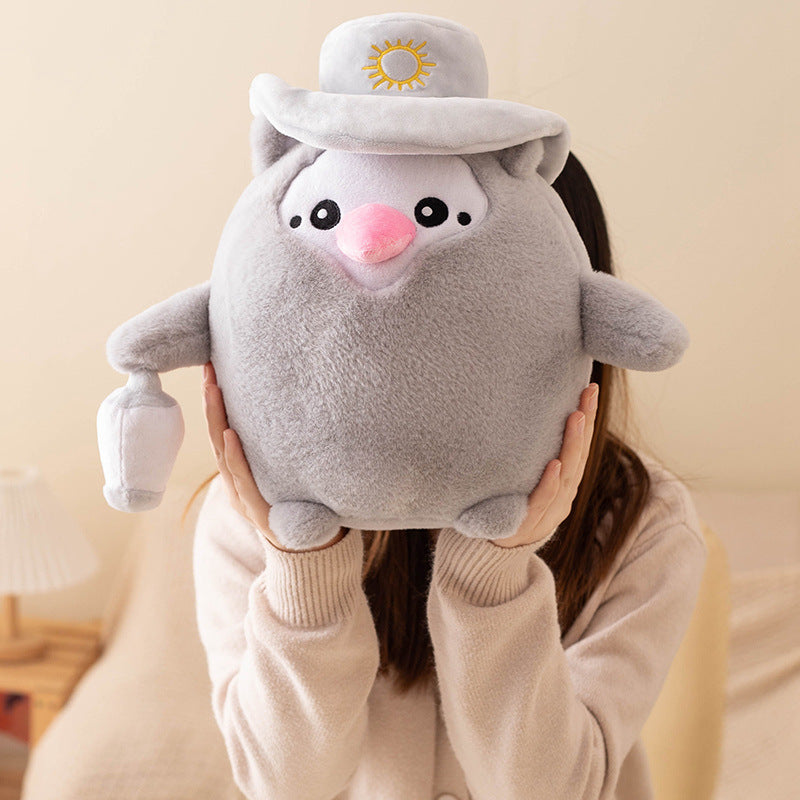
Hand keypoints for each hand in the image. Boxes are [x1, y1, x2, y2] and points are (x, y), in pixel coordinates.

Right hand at [201, 361, 345, 552]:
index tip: (213, 369)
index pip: (222, 431)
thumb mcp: (283, 477)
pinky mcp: (257, 511)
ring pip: (223, 453)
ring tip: (213, 388)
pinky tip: (230, 433)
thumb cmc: (296, 510)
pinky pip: (243, 479)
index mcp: (239, 474)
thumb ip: (278, 455)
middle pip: (217, 436)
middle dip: (212, 402)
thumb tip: (290, 415)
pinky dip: (234, 456)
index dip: (215, 403)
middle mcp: (235, 484)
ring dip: (217, 418)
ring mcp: (243, 497)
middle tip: (209, 367)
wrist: (308, 552)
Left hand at [490, 383, 598, 548]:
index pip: (579, 445)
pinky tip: (554, 464)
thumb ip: (530, 455)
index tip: (590, 389)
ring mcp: (550, 511)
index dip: (588, 418)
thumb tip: (524, 411)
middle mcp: (563, 495)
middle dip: (585, 423)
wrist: (494, 551)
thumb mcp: (523, 478)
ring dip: (572, 445)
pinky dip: (550, 482)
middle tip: (588, 393)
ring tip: (576, 417)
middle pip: (578, 455)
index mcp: (564, 482)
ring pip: (567, 475)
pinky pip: (542, 501)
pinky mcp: (530, 526)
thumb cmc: (511, 507)